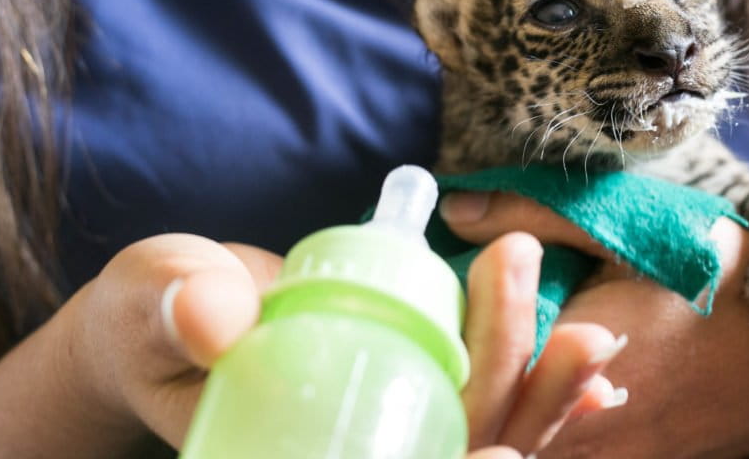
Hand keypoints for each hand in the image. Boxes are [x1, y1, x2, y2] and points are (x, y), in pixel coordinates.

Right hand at [67, 231, 615, 455]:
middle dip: (524, 415)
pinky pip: (485, 413)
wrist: (170, 324)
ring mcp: (388, 444)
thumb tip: (214, 310)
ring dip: (547, 400)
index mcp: (293, 458)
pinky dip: (539, 392)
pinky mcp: (412, 412)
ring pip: (483, 444)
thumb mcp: (151, 304)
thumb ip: (174, 307)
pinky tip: (589, 362)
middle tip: (583, 341)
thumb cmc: (155, 319)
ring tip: (597, 341)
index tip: (501, 453)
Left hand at [440, 191, 748, 457]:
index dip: (445, 358)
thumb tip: (453, 211)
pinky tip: (548, 390)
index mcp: (567, 371)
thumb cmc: (721, 277)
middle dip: (470, 391)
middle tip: (460, 345)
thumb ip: (533, 215)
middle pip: (494, 428)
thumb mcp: (627, 226)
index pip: (473, 383)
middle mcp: (586, 432)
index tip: (438, 319)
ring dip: (507, 413)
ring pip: (529, 447)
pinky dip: (546, 430)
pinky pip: (575, 456)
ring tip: (497, 365)